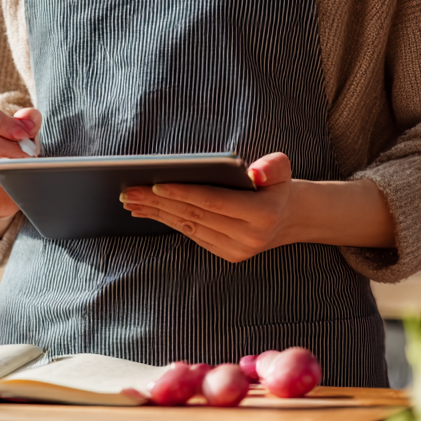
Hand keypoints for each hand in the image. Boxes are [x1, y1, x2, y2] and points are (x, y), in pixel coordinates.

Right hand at [0, 101, 41, 233]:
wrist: (6, 190)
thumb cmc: (10, 156)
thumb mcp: (24, 134)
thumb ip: (28, 120)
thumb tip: (27, 120)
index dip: (3, 121)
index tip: (23, 133)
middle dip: (7, 146)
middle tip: (26, 155)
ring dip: (2, 163)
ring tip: (16, 166)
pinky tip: (1, 180)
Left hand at [121, 152, 294, 262]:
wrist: (291, 217)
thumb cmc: (277, 184)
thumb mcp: (282, 168)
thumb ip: (272, 166)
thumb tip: (253, 171)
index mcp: (262, 214)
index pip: (214, 201)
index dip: (184, 192)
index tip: (155, 184)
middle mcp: (249, 237)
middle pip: (195, 215)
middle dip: (159, 203)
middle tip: (129, 191)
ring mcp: (236, 249)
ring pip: (189, 227)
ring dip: (157, 214)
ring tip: (131, 201)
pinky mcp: (227, 254)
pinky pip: (192, 235)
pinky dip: (168, 221)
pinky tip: (148, 211)